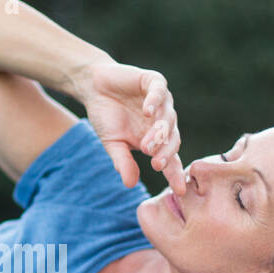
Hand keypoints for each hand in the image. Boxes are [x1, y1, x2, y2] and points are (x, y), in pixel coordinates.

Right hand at [77, 61, 184, 193]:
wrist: (94, 88)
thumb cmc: (106, 117)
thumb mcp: (113, 144)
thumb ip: (123, 162)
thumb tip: (130, 185)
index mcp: (156, 140)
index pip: (171, 159)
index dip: (175, 174)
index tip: (179, 191)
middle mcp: (163, 121)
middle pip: (172, 139)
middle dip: (165, 154)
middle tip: (156, 165)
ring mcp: (161, 101)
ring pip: (169, 117)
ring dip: (159, 132)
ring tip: (147, 144)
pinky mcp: (154, 81)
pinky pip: (159, 91)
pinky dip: (155, 101)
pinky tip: (147, 111)